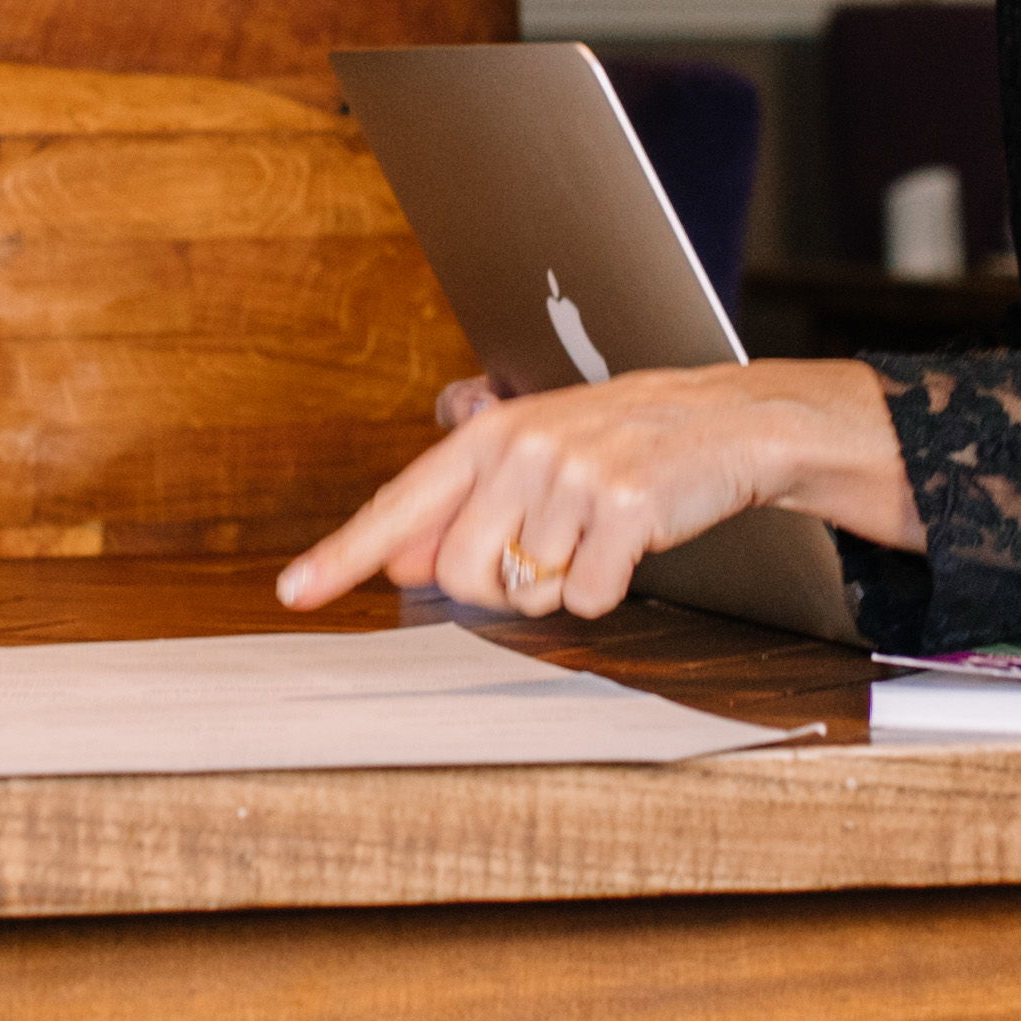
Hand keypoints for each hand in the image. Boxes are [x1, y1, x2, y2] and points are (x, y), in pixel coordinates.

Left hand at [276, 359, 896, 617]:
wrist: (726, 422)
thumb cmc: (623, 444)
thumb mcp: (536, 459)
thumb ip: (465, 507)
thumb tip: (400, 563)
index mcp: (488, 435)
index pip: (399, 503)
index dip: (343, 554)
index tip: (294, 592)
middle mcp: (521, 448)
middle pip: (458, 574)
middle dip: (498, 588)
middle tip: (547, 554)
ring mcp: (572, 474)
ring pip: (526, 593)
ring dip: (562, 586)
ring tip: (596, 535)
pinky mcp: (623, 505)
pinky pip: (587, 598)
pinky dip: (609, 589)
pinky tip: (631, 542)